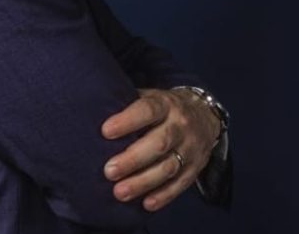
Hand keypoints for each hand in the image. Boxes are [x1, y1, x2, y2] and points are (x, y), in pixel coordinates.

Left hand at [101, 88, 220, 211]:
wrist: (205, 115)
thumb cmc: (163, 107)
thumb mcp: (149, 95)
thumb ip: (127, 103)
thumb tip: (93, 111)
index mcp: (166, 104)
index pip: (148, 110)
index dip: (127, 121)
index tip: (105, 132)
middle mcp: (180, 125)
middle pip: (158, 144)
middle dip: (132, 159)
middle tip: (109, 171)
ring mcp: (190, 148)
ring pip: (168, 168)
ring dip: (143, 182)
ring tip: (119, 192)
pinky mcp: (195, 167)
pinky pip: (181, 184)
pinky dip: (164, 195)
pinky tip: (146, 203)